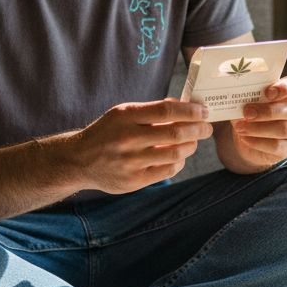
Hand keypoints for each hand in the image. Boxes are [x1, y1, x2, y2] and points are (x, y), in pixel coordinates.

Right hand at [71, 99, 212, 192]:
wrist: (79, 160)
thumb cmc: (108, 132)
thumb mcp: (122, 114)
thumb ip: (152, 110)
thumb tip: (186, 105)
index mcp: (126, 116)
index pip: (167, 110)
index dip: (191, 111)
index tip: (204, 111)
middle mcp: (127, 138)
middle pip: (175, 133)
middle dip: (198, 129)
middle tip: (207, 128)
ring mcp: (130, 162)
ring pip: (175, 154)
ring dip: (191, 146)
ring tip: (194, 142)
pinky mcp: (133, 181)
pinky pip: (167, 171)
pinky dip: (179, 162)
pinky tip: (179, 156)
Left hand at [229, 74, 286, 166]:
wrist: (249, 137)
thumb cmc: (253, 110)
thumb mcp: (251, 99)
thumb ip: (250, 96)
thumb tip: (239, 97)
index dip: (286, 88)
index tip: (268, 92)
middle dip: (267, 111)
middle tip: (247, 112)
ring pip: (284, 129)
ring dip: (259, 128)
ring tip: (240, 127)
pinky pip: (276, 146)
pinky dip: (257, 142)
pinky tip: (244, 138)